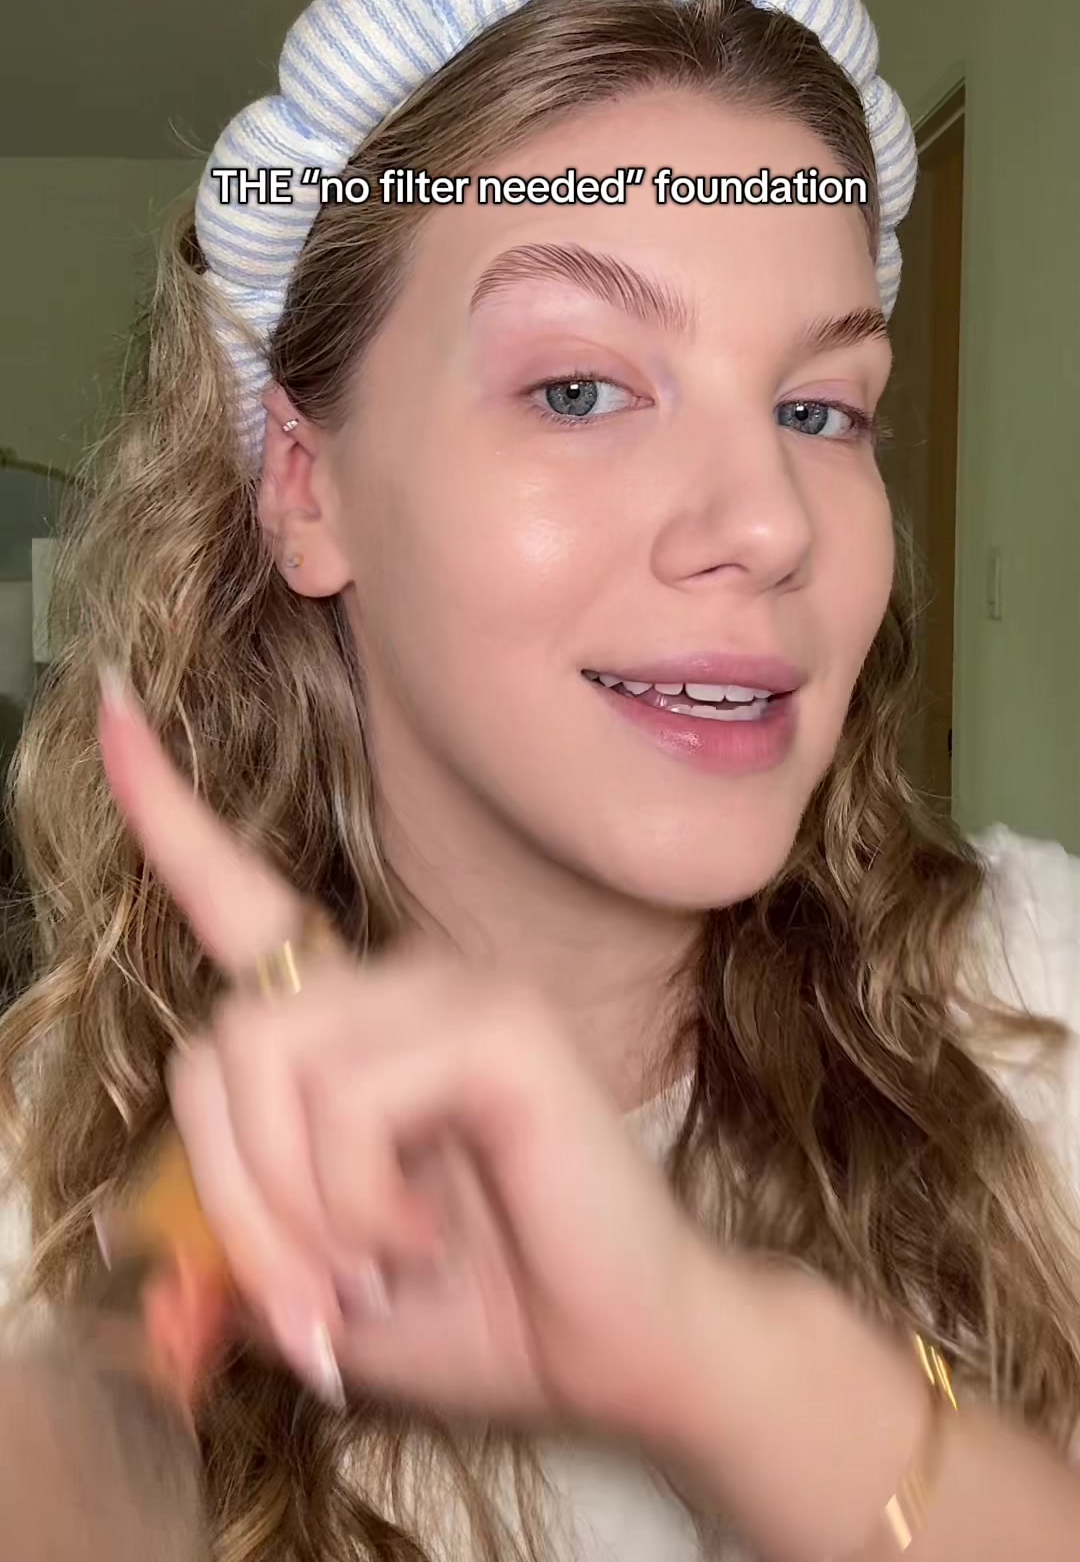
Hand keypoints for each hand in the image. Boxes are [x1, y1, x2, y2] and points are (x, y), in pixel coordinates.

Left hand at [96, 671, 709, 1442]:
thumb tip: (160, 1266)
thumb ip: (234, 1247)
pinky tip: (420, 1230)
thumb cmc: (482, 1307)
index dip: (166, 810)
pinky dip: (354, 1202)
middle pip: (218, 1040)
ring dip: (291, 1207)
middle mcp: (397, 978)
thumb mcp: (318, 1284)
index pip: (242, 897)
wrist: (625, 1352)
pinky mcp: (497, 1023)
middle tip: (309, 1300)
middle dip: (234, 1198)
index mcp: (353, 1020)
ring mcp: (453, 987)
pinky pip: (346, 1100)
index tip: (113, 710)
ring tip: (370, 1263)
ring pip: (265, 1059)